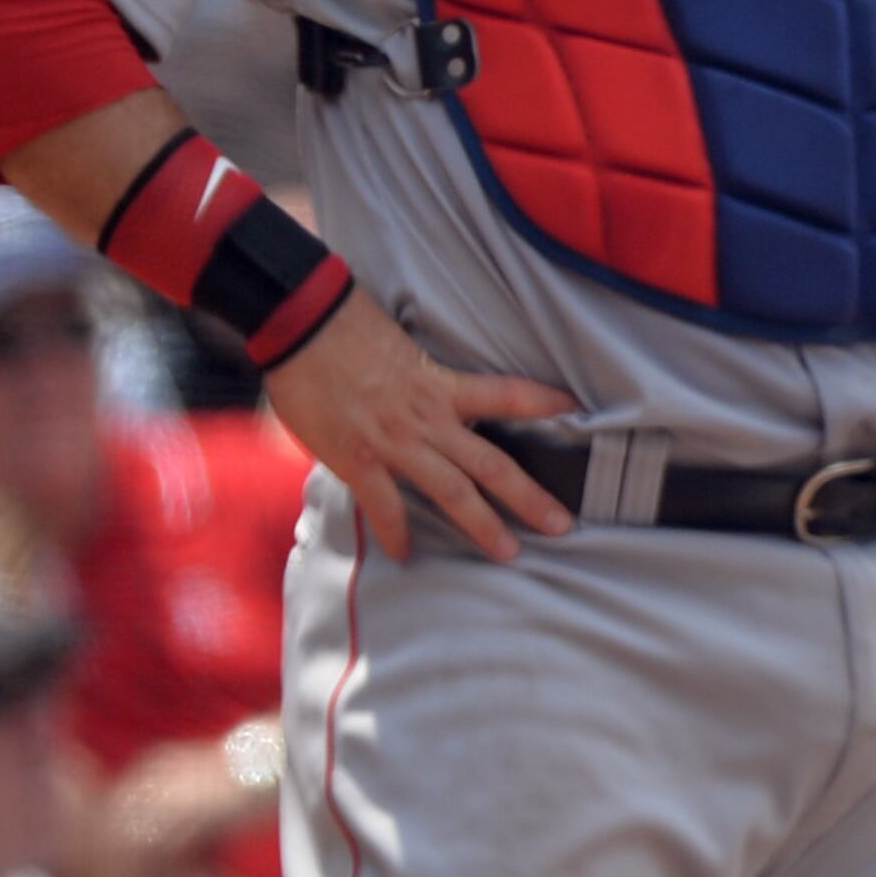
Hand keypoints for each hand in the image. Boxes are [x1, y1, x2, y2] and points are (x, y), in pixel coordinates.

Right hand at [261, 284, 575, 564]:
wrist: (301, 321)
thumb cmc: (346, 325)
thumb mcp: (399, 346)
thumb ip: (422, 380)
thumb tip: (430, 398)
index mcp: (441, 385)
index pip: (507, 394)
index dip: (543, 401)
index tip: (574, 409)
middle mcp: (428, 418)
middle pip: (492, 464)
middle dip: (529, 498)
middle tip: (562, 526)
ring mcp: (395, 441)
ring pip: (452, 491)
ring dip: (483, 525)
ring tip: (508, 552)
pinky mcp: (358, 458)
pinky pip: (384, 506)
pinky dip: (395, 534)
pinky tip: (405, 555)